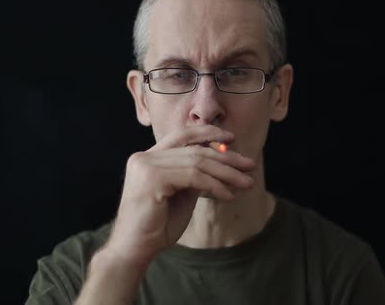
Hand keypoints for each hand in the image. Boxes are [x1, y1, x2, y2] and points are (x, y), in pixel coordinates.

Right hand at [103, 125, 255, 267]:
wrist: (135, 249)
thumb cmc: (158, 226)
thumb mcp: (181, 194)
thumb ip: (194, 176)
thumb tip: (222, 163)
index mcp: (148, 157)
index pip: (182, 136)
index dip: (208, 133)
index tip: (232, 139)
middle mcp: (144, 157)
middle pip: (194, 149)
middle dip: (226, 157)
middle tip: (249, 166)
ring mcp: (146, 165)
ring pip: (197, 162)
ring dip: (227, 173)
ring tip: (246, 183)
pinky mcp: (152, 179)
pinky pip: (194, 177)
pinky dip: (215, 186)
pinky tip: (228, 196)